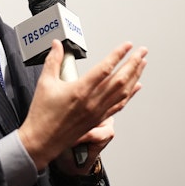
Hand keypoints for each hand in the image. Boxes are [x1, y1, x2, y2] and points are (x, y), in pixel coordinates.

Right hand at [18, 39, 147, 170]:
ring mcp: (97, 112)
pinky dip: (130, 94)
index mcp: (80, 90)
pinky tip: (136, 86)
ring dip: (135, 76)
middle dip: (133, 63)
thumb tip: (57, 45)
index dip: (118, 55)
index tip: (127, 45)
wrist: (42, 140)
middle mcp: (92, 102)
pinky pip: (119, 105)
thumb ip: (53, 60)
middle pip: (120, 79)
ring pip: (123, 92)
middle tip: (142, 51)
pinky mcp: (98, 119)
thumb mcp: (45, 83)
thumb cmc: (42, 114)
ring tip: (142, 64)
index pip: (105, 68)